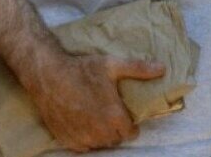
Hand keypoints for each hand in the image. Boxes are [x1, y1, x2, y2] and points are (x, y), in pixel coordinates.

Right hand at [27, 51, 164, 151]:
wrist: (48, 75)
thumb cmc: (82, 69)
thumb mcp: (112, 65)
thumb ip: (139, 69)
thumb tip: (162, 69)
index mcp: (114, 117)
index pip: (131, 134)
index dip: (129, 124)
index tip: (122, 114)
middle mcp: (100, 132)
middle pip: (115, 140)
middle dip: (115, 129)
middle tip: (108, 113)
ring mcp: (82, 138)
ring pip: (99, 144)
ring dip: (100, 134)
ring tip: (94, 117)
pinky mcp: (67, 140)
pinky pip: (83, 146)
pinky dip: (84, 138)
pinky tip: (80, 122)